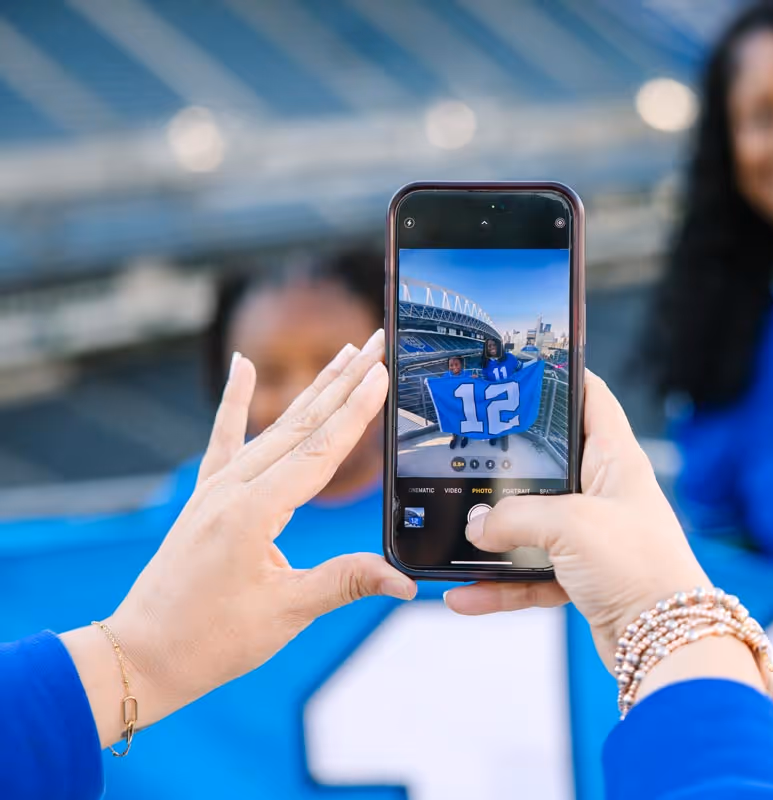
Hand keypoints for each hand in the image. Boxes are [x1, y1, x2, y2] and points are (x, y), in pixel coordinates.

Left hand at [62, 330, 414, 745]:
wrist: (142, 654)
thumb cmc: (211, 640)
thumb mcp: (286, 613)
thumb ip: (346, 583)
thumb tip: (403, 580)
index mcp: (254, 512)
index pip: (319, 451)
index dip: (356, 412)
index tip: (382, 373)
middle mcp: (233, 488)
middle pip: (302, 424)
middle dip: (344, 381)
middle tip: (377, 343)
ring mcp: (216, 488)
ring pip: (274, 426)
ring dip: (314, 388)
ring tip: (345, 353)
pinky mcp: (205, 497)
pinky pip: (224, 438)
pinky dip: (233, 401)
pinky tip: (239, 363)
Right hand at [444, 371, 710, 667]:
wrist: (668, 640)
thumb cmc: (640, 567)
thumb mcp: (572, 526)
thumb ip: (517, 518)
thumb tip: (478, 525)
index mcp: (616, 460)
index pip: (591, 399)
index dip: (561, 376)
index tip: (522, 367)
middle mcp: (605, 493)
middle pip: (549, 464)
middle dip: (507, 463)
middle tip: (465, 448)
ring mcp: (593, 536)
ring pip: (532, 526)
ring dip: (494, 536)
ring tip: (453, 533)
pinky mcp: (583, 577)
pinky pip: (530, 575)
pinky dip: (498, 586)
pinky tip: (463, 595)